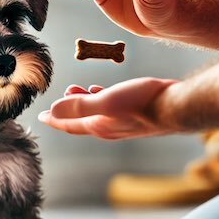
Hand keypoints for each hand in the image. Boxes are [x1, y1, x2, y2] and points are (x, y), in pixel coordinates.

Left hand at [38, 78, 177, 139]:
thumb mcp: (107, 101)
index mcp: (98, 126)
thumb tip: (53, 110)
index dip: (53, 119)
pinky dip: (100, 100)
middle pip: (79, 121)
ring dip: (82, 104)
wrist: (177, 107)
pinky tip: (103, 91)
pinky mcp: (133, 115)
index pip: (68, 124)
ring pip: (94, 114)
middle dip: (65, 111)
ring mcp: (122, 123)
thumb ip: (79, 106)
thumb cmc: (144, 103)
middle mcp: (108, 128)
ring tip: (75, 90)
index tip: (40, 116)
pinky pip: (109, 109)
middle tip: (55, 103)